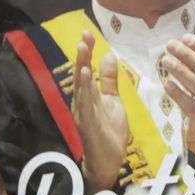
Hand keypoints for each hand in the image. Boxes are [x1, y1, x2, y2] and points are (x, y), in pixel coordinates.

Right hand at [72, 31, 129, 193]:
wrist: (108, 161)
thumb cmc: (108, 131)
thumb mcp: (112, 100)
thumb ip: (110, 79)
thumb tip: (109, 54)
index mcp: (89, 95)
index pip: (87, 69)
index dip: (87, 51)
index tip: (88, 33)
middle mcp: (82, 102)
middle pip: (81, 74)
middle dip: (82, 55)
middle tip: (84, 36)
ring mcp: (83, 113)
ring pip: (81, 88)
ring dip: (82, 68)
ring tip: (82, 49)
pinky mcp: (88, 125)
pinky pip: (86, 105)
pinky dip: (85, 90)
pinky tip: (86, 77)